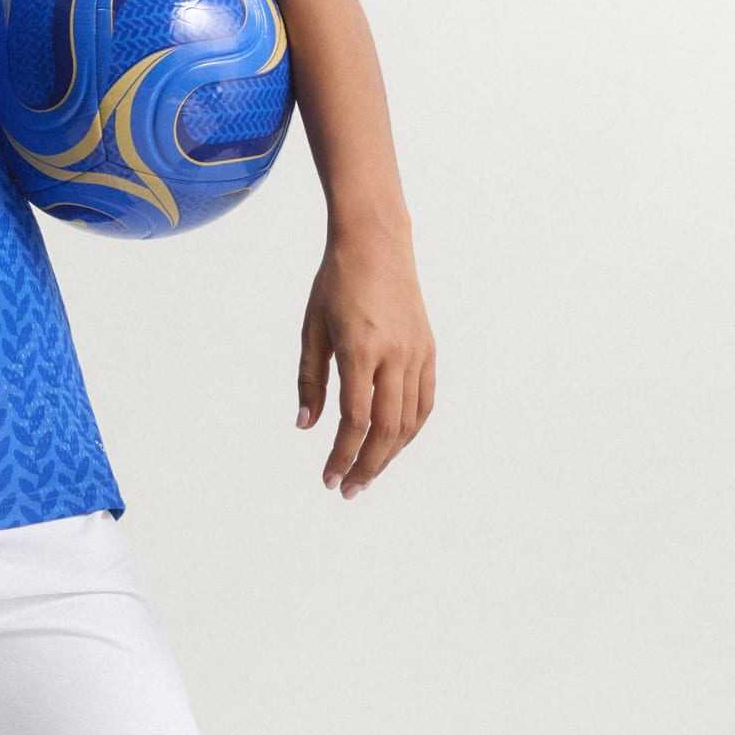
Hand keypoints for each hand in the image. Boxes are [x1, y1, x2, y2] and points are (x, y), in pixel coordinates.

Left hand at [295, 226, 435, 499]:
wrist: (376, 244)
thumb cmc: (335, 282)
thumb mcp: (312, 328)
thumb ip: (310, 379)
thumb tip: (306, 425)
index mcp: (360, 349)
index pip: (355, 420)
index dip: (342, 455)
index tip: (329, 478)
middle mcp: (395, 355)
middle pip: (387, 429)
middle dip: (368, 466)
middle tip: (348, 490)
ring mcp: (417, 353)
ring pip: (410, 421)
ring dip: (389, 454)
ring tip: (366, 473)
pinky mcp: (428, 350)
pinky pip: (424, 401)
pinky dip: (410, 429)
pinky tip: (392, 442)